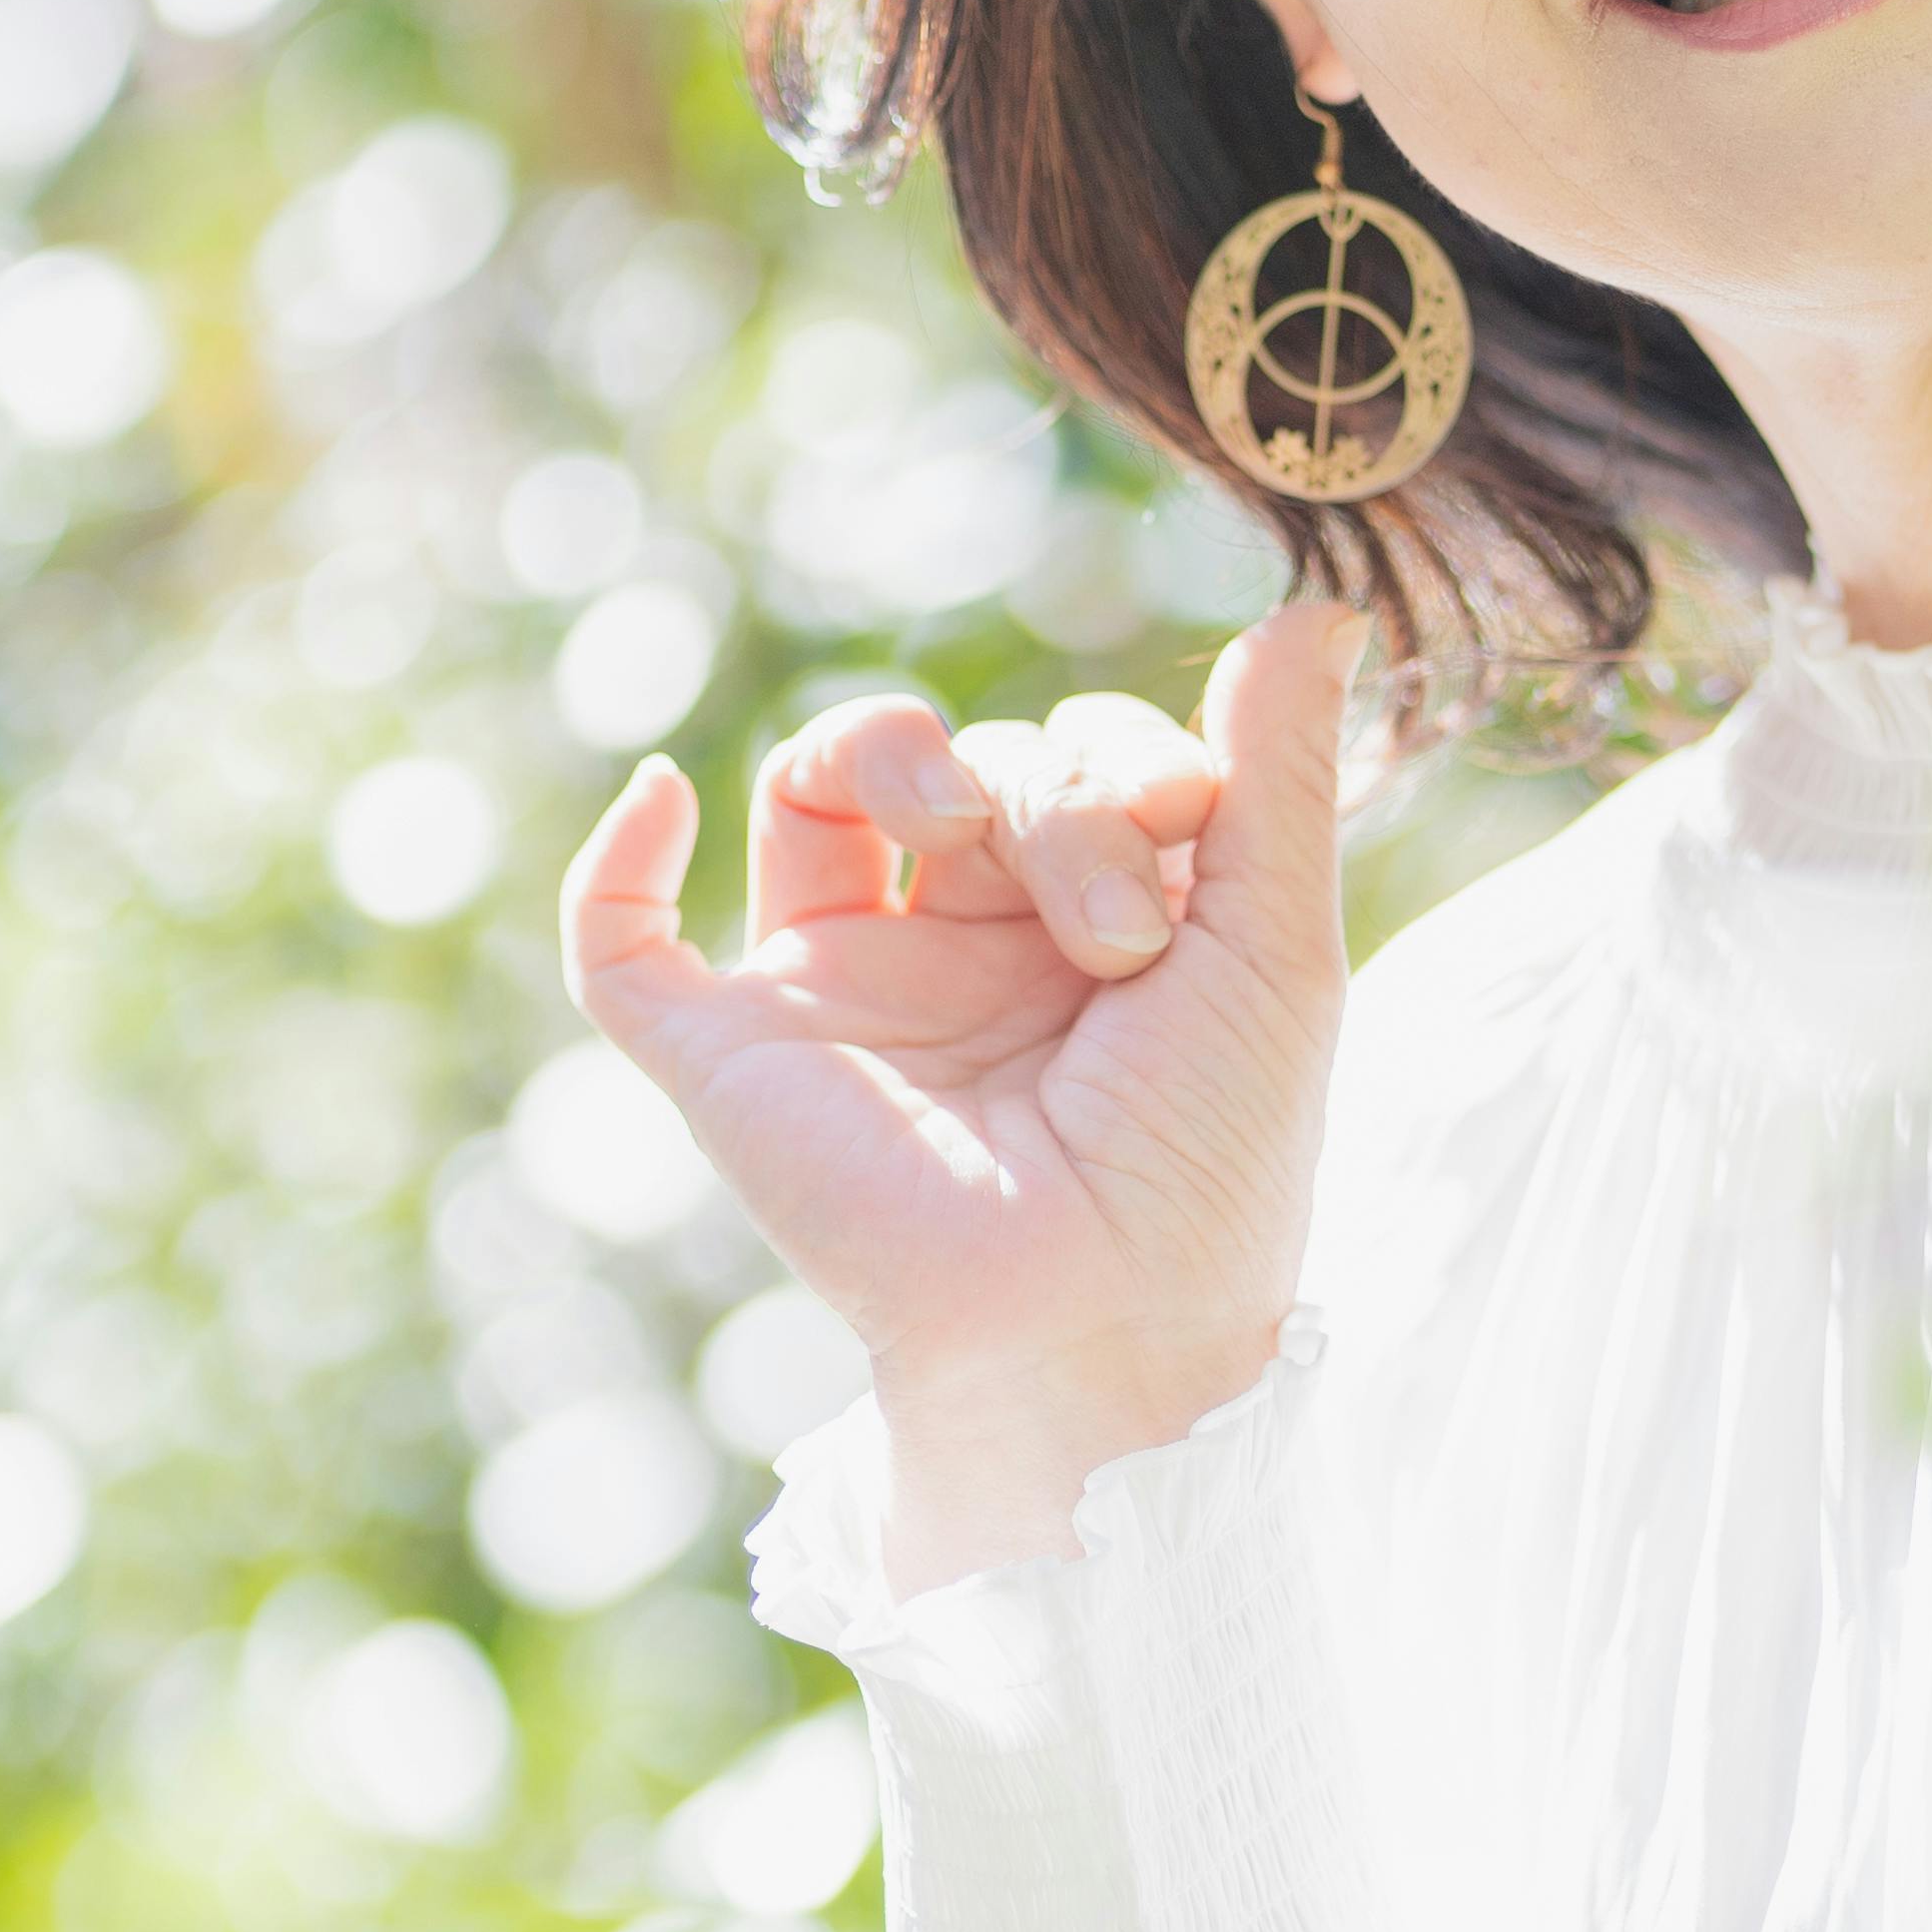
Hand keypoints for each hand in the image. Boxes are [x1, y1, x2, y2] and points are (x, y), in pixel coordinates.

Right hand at [561, 597, 1359, 1591]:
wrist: (1105, 1324)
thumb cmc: (1210, 1161)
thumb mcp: (1278, 946)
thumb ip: (1278, 773)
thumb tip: (1312, 606)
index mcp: (1085, 928)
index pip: (1076, 755)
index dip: (1125, 756)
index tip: (1183, 833)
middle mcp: (961, 949)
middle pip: (968, 758)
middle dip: (1046, 792)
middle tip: (1109, 935)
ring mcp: (842, 996)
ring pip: (814, 787)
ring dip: (891, 750)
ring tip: (958, 831)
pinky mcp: (732, 1059)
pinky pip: (622, 947)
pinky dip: (620, 857)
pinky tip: (667, 793)